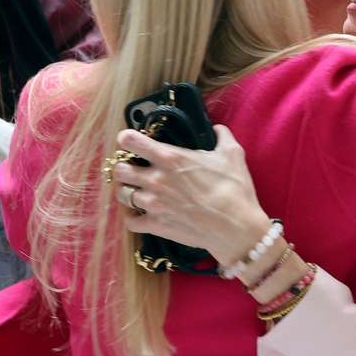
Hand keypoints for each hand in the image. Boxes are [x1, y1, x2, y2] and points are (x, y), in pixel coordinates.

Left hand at [112, 125, 271, 266]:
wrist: (235, 227)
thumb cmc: (234, 189)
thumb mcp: (232, 154)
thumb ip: (222, 137)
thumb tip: (218, 129)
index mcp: (170, 157)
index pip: (131, 141)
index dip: (127, 139)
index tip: (130, 142)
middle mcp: (155, 179)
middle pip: (119, 169)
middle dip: (123, 168)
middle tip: (133, 170)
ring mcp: (152, 203)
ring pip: (121, 195)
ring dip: (127, 192)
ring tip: (136, 192)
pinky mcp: (155, 225)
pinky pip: (130, 222)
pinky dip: (132, 218)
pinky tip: (140, 214)